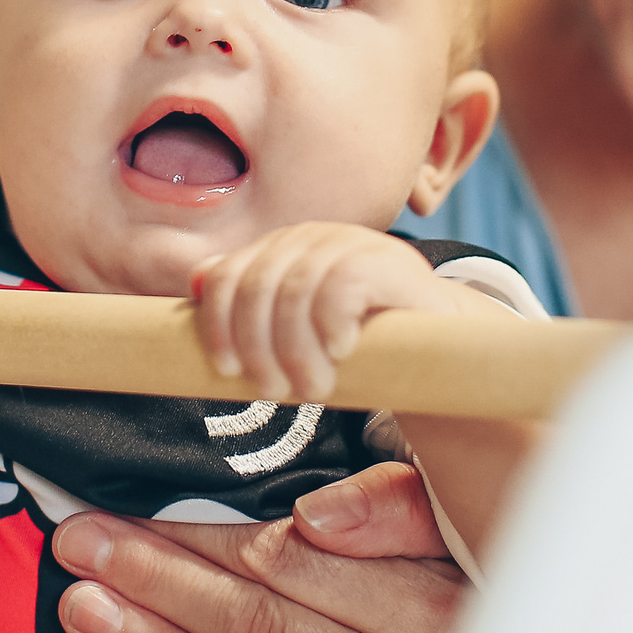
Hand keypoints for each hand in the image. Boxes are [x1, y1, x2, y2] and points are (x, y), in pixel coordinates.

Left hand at [51, 461, 458, 632]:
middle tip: (79, 547)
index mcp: (419, 613)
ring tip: (82, 611)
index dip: (199, 539)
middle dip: (153, 583)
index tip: (130, 513)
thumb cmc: (505, 630)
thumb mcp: (483, 550)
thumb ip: (403, 516)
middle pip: (251, 626)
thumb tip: (314, 514)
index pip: (287, 567)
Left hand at [190, 224, 475, 400]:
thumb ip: (250, 308)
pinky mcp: (388, 261)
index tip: (228, 373)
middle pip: (256, 288)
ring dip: (297, 351)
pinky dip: (332, 324)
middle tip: (279, 393)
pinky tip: (341, 351)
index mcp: (279, 252)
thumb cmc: (355, 340)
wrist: (436, 339)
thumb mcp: (296, 329)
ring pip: (294, 292)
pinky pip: (341, 284)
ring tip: (316, 388)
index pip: (227, 277)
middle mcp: (309, 239)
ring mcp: (350, 244)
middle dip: (259, 349)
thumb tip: (196, 280)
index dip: (218, 325)